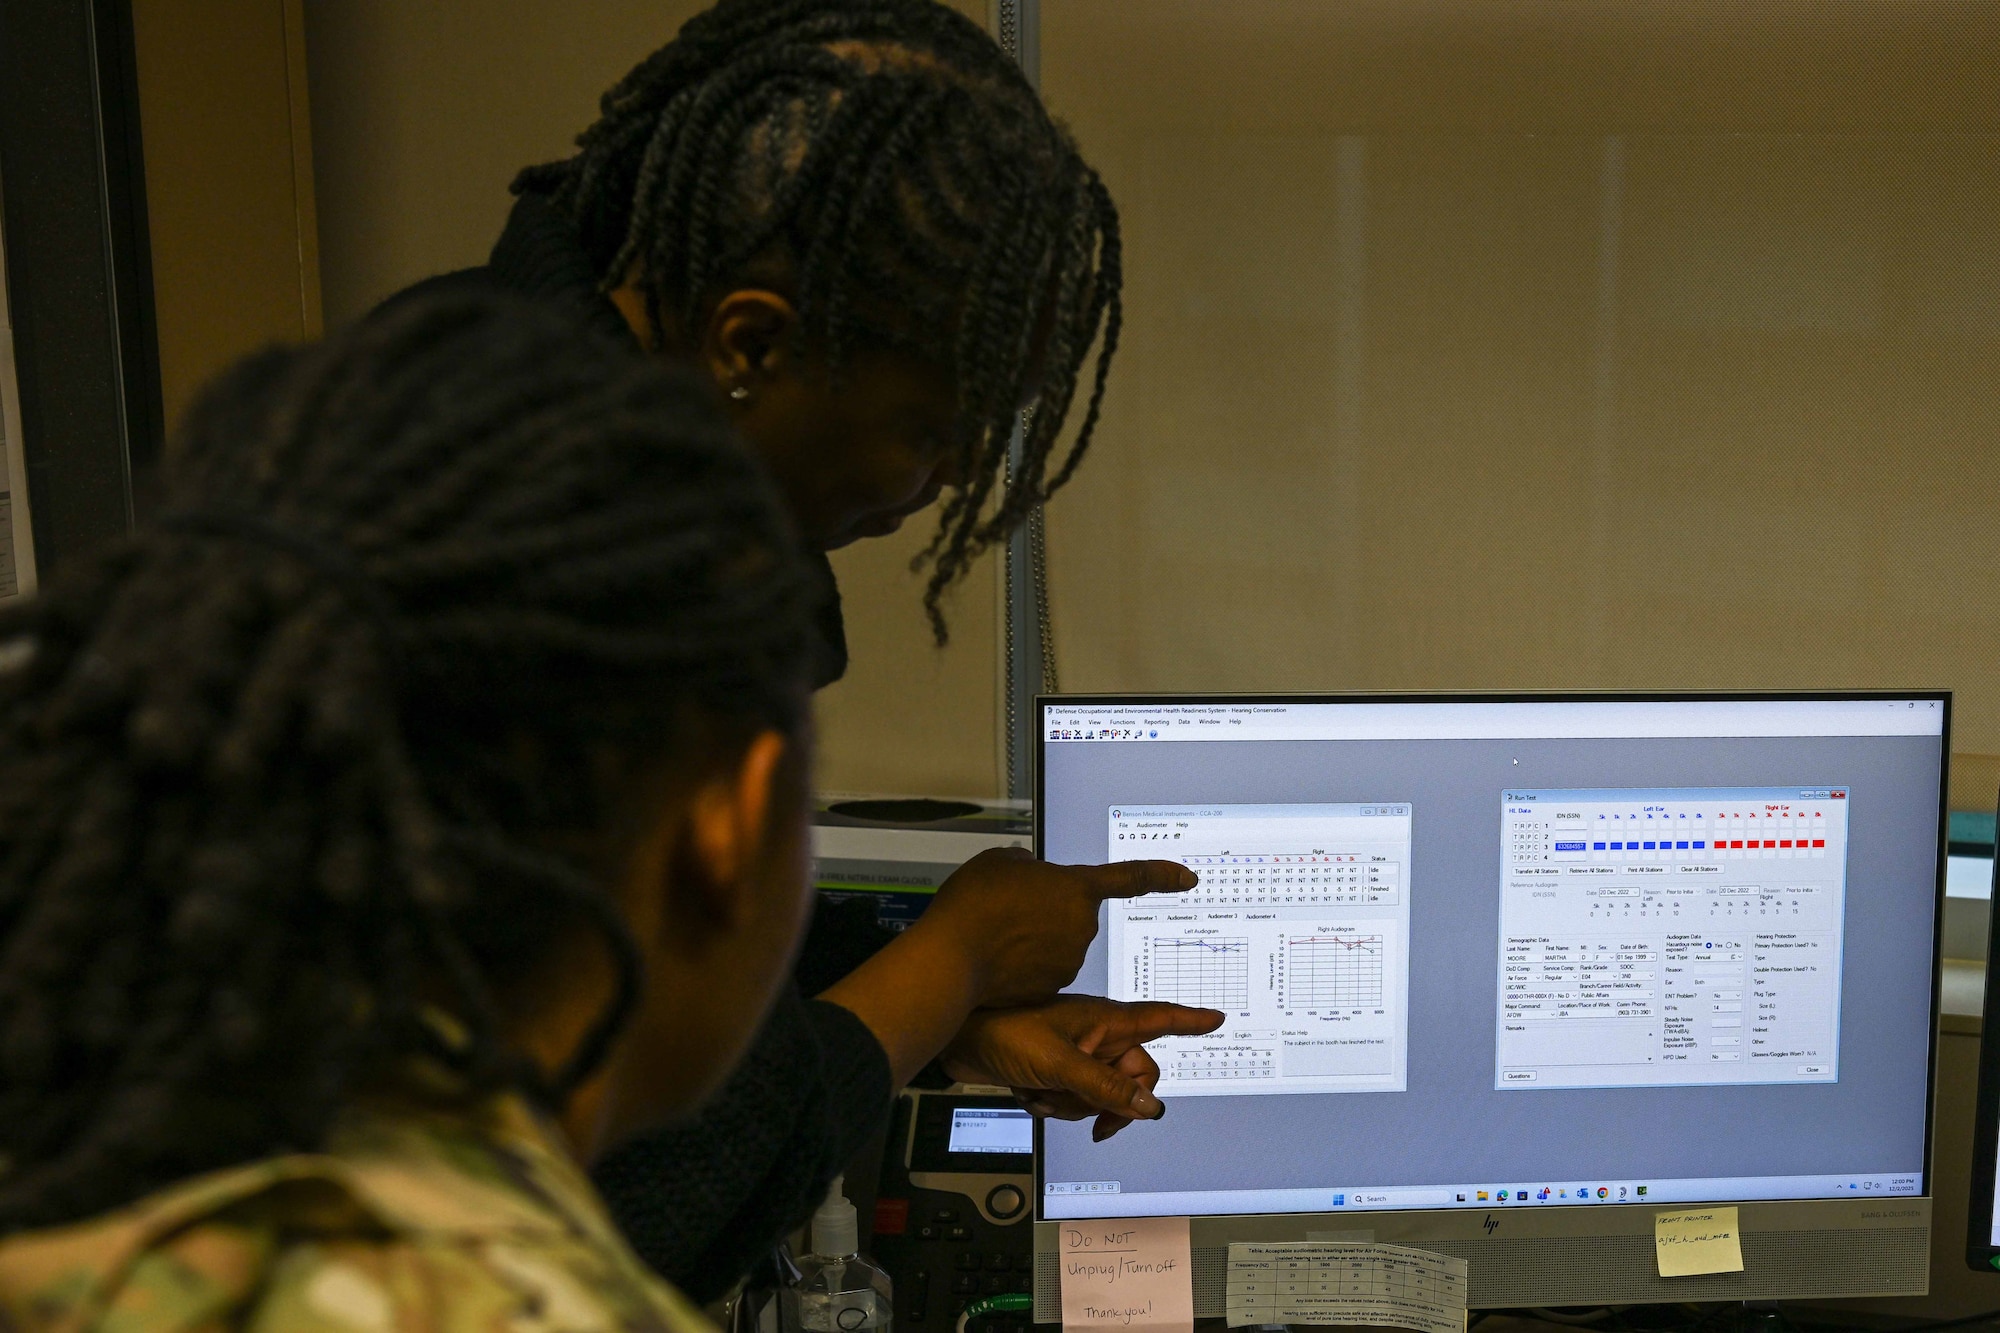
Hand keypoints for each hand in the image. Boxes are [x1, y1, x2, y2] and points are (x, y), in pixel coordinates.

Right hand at [917, 849, 1196, 1007]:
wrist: (953, 957)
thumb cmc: (975, 905)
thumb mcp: (1001, 863)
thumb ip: (1028, 868)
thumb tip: (1032, 876)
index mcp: (1077, 888)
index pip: (1132, 877)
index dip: (1162, 876)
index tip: (1186, 879)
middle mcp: (1081, 926)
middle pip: (1074, 914)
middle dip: (1050, 911)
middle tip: (1012, 909)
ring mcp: (1068, 960)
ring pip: (1057, 942)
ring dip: (1035, 938)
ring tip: (998, 933)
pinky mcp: (1051, 987)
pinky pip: (1044, 969)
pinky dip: (1026, 964)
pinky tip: (999, 959)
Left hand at [940, 995, 1224, 1140]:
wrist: (959, 1041)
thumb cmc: (1005, 1031)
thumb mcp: (1061, 1064)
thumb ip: (1106, 1088)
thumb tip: (1150, 1109)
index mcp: (1106, 1020)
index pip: (1159, 1019)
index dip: (1190, 1021)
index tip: (1216, 1018)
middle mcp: (1097, 1037)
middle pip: (1133, 1079)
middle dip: (1109, 1102)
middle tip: (1088, 1113)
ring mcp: (1077, 1056)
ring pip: (1101, 1098)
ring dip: (1073, 1105)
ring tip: (1042, 1089)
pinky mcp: (1056, 1072)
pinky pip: (1073, 1103)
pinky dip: (1054, 1105)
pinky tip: (1030, 1093)